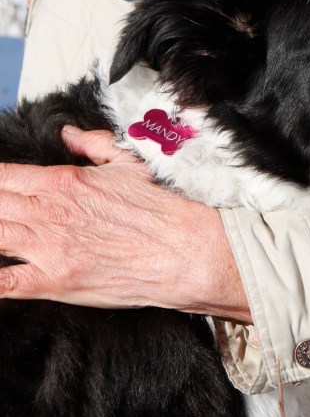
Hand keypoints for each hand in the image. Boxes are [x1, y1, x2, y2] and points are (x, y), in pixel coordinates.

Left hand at [0, 126, 251, 321]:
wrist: (185, 249)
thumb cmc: (161, 208)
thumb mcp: (128, 162)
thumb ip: (92, 144)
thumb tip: (68, 134)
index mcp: (63, 181)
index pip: (5, 176)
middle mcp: (50, 212)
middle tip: (0, 209)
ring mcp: (49, 248)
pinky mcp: (54, 281)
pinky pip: (5, 283)